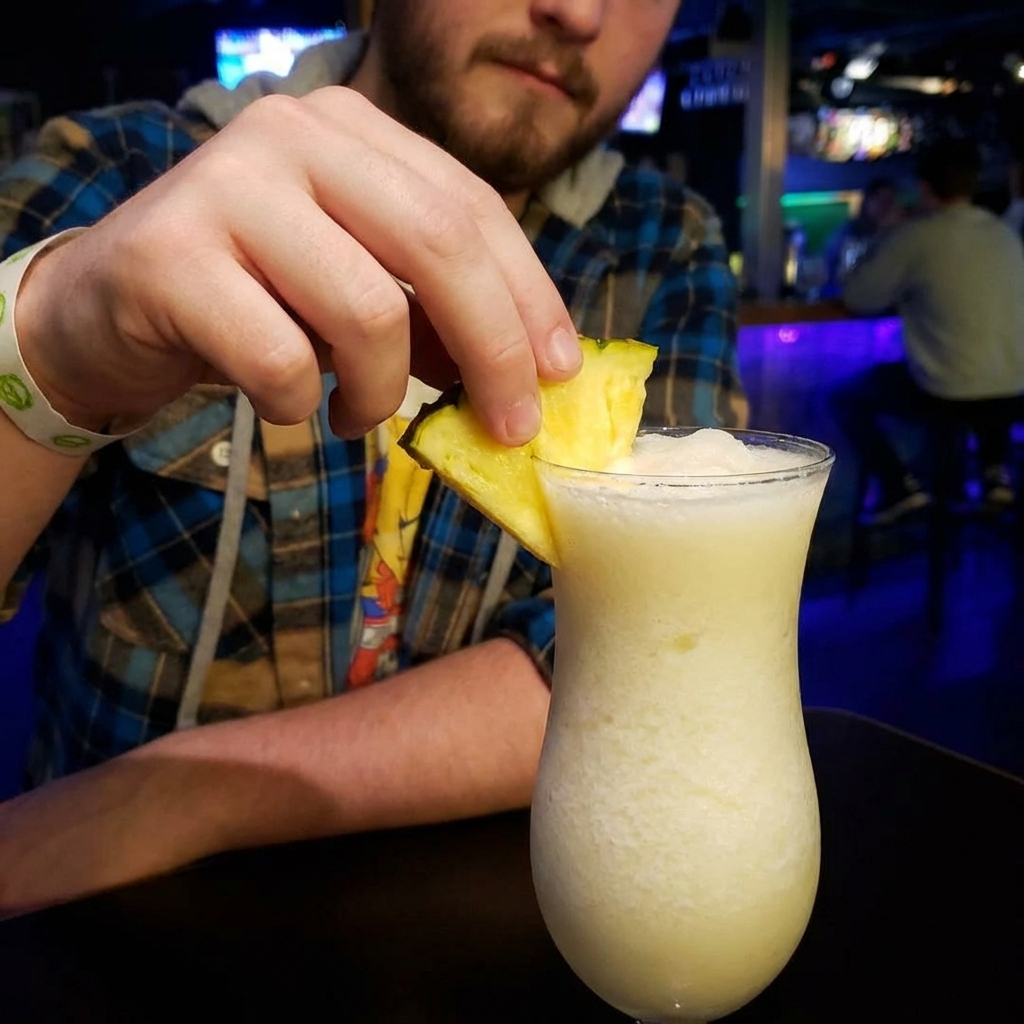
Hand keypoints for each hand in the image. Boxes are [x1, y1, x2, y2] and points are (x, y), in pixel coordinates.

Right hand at [14, 88, 580, 443]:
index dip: (529, 298)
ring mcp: (228, 185)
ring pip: (366, 308)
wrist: (110, 306)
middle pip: (440, 243)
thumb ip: (434, 314)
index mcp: (354, 132)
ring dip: (380, 391)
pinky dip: (300, 404)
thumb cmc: (253, 300)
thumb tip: (531, 374)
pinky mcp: (172, 255)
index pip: (472, 209)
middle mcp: (295, 135)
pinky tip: (290, 407)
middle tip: (510, 428)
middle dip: (494, 351)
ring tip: (358, 416)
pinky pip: (281, 357)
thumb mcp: (357, 294)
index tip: (560, 375)